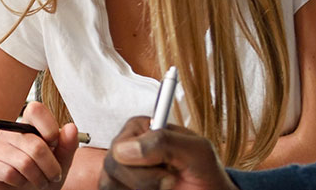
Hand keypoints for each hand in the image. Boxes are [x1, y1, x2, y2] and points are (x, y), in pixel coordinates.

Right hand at [0, 102, 81, 189]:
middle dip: (50, 167)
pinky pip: (8, 173)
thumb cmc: (37, 178)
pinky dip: (20, 183)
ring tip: (37, 182)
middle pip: (35, 144)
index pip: (35, 109)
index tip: (55, 144)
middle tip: (52, 176)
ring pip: (23, 162)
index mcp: (26, 126)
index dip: (49, 127)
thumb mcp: (59, 164)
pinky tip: (19, 183)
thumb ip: (67, 146)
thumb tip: (71, 127)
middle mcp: (8, 132)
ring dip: (37, 178)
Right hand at [98, 117, 234, 189]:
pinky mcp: (121, 188)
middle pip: (112, 164)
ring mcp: (122, 174)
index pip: (121, 141)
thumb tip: (124, 149)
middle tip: (170, 183)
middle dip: (144, 179)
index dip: (142, 157)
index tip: (168, 167)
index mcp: (142, 131)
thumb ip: (165, 141)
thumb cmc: (205, 175)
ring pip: (109, 184)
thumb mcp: (198, 152)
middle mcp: (127, 151)